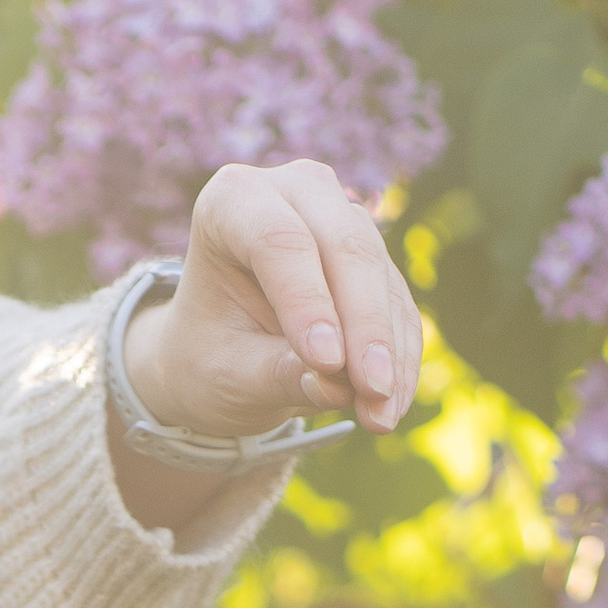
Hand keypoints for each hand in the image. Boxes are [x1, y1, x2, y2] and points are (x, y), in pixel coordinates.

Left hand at [124, 159, 423, 441]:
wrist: (221, 354)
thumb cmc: (209, 354)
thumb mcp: (226, 372)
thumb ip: (276, 373)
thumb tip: (338, 385)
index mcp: (230, 201)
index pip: (278, 240)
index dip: (308, 300)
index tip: (326, 362)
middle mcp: (292, 191)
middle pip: (344, 247)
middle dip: (363, 325)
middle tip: (370, 391)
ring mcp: (340, 216)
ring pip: (380, 275)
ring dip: (387, 350)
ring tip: (380, 416)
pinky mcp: (374, 258)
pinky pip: (398, 304)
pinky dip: (399, 356)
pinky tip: (392, 404)